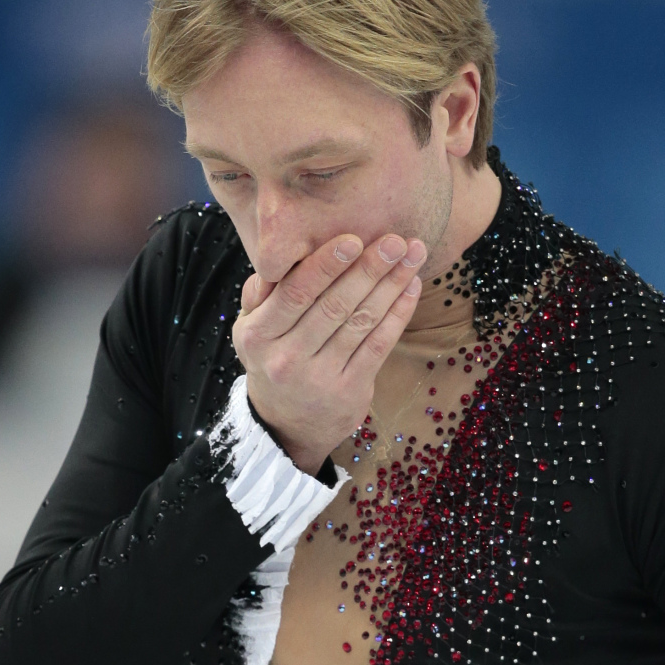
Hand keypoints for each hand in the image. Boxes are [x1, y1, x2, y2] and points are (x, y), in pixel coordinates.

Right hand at [231, 233, 425, 474]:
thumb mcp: (252, 329)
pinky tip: (411, 288)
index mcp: (258, 334)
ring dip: (391, 285)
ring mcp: (319, 377)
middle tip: (395, 240)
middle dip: (368, 269)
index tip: (353, 239)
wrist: (286, 424)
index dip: (326, 265)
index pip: (294, 293)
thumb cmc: (273, 358)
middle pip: (334, 305)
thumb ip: (260, 293)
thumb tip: (279, 257)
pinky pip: (378, 345)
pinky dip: (398, 313)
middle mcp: (286, 357)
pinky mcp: (349, 390)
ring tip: (413, 255)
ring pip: (360, 322)